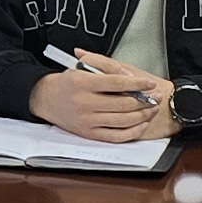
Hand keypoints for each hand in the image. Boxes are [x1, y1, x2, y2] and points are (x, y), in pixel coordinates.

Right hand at [29, 52, 171, 142]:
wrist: (46, 99)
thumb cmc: (67, 83)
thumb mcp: (82, 67)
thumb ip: (106, 67)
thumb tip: (129, 76)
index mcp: (82, 82)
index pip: (117, 83)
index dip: (137, 83)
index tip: (149, 83)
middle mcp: (84, 103)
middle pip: (124, 103)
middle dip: (145, 100)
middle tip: (155, 96)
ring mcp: (87, 121)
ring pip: (124, 120)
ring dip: (143, 115)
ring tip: (151, 108)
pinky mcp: (89, 134)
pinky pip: (117, 136)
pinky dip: (133, 131)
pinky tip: (141, 123)